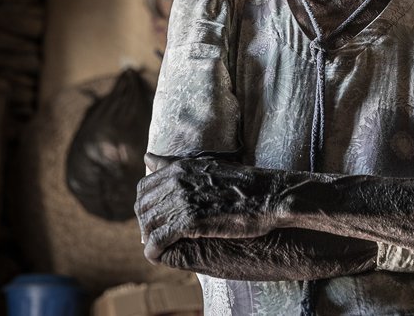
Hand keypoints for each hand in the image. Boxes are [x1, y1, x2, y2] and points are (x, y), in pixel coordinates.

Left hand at [135, 154, 290, 263]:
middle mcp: (177, 181)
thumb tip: (147, 156)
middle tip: (154, 237)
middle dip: (145, 224)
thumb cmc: (244, 183)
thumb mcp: (207, 165)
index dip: (145, 206)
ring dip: (149, 239)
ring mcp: (183, 200)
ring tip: (156, 249)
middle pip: (143, 207)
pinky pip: (159, 240)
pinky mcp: (190, 221)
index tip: (154, 219)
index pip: (143, 188)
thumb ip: (175, 164)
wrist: (270, 196)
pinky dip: (154, 251)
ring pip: (148, 224)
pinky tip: (157, 257)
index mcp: (180, 167)